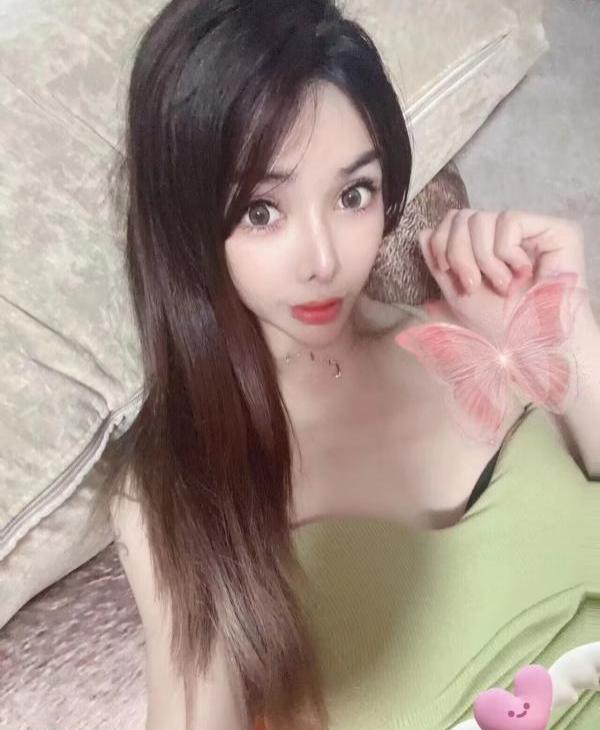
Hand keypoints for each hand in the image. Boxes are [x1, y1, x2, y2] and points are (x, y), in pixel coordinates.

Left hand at [417, 209, 588, 338]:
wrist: (531, 343)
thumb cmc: (498, 325)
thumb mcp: (458, 294)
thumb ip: (440, 265)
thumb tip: (425, 232)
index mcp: (486, 246)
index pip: (453, 220)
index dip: (441, 242)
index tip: (447, 272)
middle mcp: (508, 234)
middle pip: (463, 216)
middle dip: (458, 253)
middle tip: (472, 284)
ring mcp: (532, 229)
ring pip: (482, 218)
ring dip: (483, 259)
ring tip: (500, 285)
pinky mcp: (555, 229)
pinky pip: (508, 221)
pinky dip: (505, 252)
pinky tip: (521, 273)